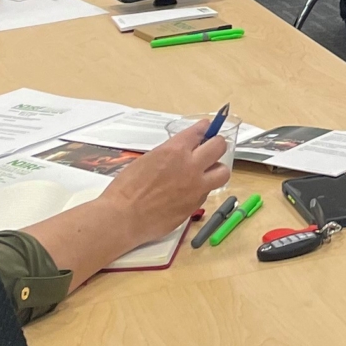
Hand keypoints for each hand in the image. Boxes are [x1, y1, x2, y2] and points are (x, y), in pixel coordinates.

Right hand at [102, 119, 230, 239]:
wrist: (123, 217)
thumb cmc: (126, 188)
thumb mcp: (148, 160)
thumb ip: (169, 154)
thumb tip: (181, 153)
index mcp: (175, 150)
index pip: (200, 131)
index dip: (204, 128)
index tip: (206, 128)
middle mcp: (191, 166)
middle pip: (219, 147)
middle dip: (216, 144)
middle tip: (210, 148)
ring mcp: (196, 187)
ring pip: (222, 172)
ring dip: (216, 169)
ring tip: (206, 172)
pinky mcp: (195, 205)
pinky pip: (206, 192)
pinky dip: (201, 189)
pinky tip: (188, 192)